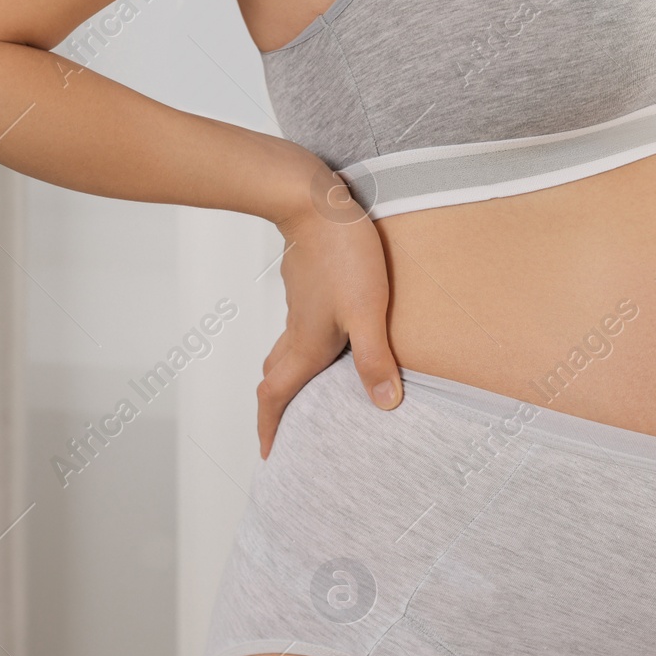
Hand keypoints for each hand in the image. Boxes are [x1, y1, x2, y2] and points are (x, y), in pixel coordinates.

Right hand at [255, 161, 401, 458]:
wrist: (312, 199)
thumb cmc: (342, 253)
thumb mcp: (368, 311)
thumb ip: (376, 359)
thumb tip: (385, 404)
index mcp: (306, 345)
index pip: (276, 396)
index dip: (270, 428)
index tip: (269, 456)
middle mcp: (297, 331)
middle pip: (276, 379)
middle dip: (277, 410)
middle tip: (286, 434)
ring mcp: (300, 307)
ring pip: (286, 353)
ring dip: (291, 380)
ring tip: (309, 397)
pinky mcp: (308, 287)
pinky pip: (299, 331)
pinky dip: (305, 351)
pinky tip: (328, 344)